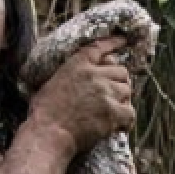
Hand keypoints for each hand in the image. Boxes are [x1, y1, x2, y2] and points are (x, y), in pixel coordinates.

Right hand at [28, 37, 136, 155]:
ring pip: (127, 91)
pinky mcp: (113, 113)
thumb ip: (70, 74)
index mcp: (77, 64)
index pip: (99, 48)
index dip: (113, 43)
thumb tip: (80, 77)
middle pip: (122, 72)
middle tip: (114, 95)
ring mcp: (106, 93)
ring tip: (113, 112)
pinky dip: (126, 121)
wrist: (49, 133)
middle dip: (119, 83)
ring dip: (123, 101)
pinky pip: (130, 112)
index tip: (123, 40)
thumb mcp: (52, 82)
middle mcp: (95, 75)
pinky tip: (118, 127)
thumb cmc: (44, 113)